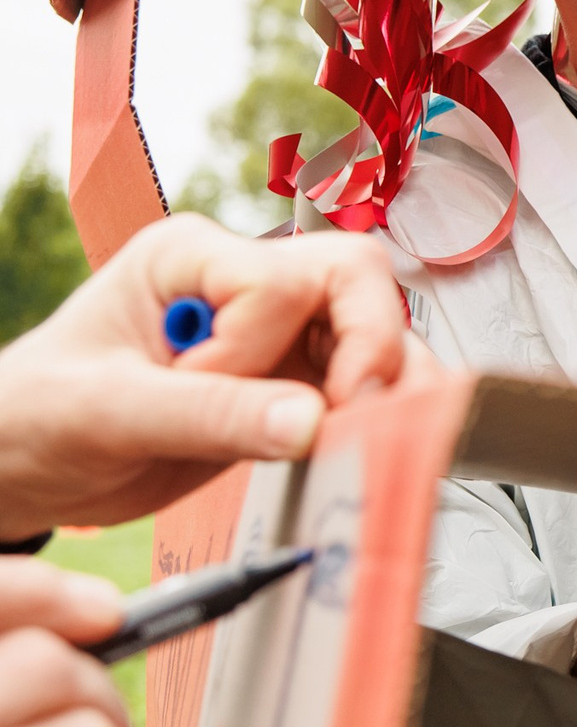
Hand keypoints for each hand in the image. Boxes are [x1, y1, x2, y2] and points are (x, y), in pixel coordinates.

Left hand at [0, 217, 416, 538]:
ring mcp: (274, 334)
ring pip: (376, 329)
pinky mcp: (290, 384)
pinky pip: (361, 385)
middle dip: (371, 347)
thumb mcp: (106, 412)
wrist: (19, 468)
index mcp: (189, 257)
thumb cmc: (34, 419)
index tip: (207, 396)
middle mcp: (242, 284)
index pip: (279, 282)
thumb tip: (312, 422)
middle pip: (356, 280)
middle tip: (353, 412)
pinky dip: (377, 416)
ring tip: (371, 436)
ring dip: (389, 384)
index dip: (259, 348)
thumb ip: (211, 413)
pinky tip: (364, 444)